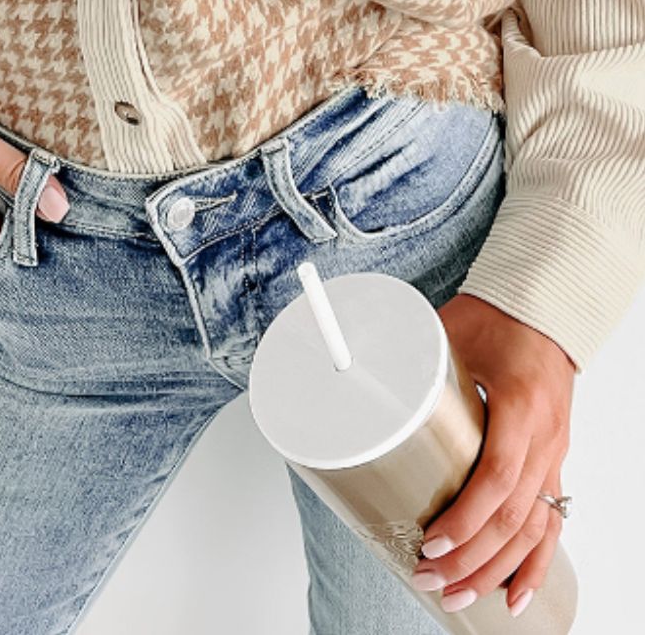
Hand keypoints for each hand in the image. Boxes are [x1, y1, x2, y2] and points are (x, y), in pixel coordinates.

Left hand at [411, 294, 576, 618]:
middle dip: (470, 558)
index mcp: (521, 404)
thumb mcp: (451, 332)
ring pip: (533, 529)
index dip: (466, 516)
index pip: (498, 474)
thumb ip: (409, 354)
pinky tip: (513, 594)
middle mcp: (545, 436)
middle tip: (428, 578)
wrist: (542, 309)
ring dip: (495, 570)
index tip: (431, 540)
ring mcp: (554, 452)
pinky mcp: (553, 461)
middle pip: (513, 516)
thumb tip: (350, 369)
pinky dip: (535, 563)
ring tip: (456, 596)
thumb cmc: (495, 317)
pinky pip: (551, 523)